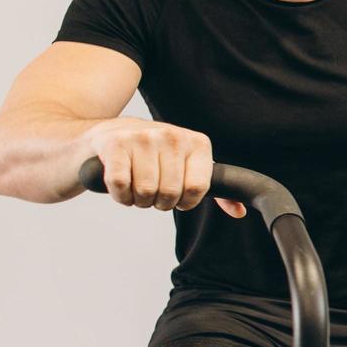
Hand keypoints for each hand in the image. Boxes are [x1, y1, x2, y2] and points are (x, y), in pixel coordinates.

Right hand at [86, 118, 244, 216]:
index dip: (184, 202)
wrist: (108, 134)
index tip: (177, 196)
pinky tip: (121, 186)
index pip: (197, 189)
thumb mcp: (190, 165)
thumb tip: (238, 212)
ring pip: (145, 192)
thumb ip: (216, 188)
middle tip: (152, 192)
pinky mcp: (114, 144)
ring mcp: (143, 137)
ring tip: (136, 187)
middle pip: (170, 194)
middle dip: (158, 202)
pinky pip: (120, 185)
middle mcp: (172, 136)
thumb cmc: (154, 156)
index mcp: (198, 143)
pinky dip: (120, 195)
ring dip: (138, 200)